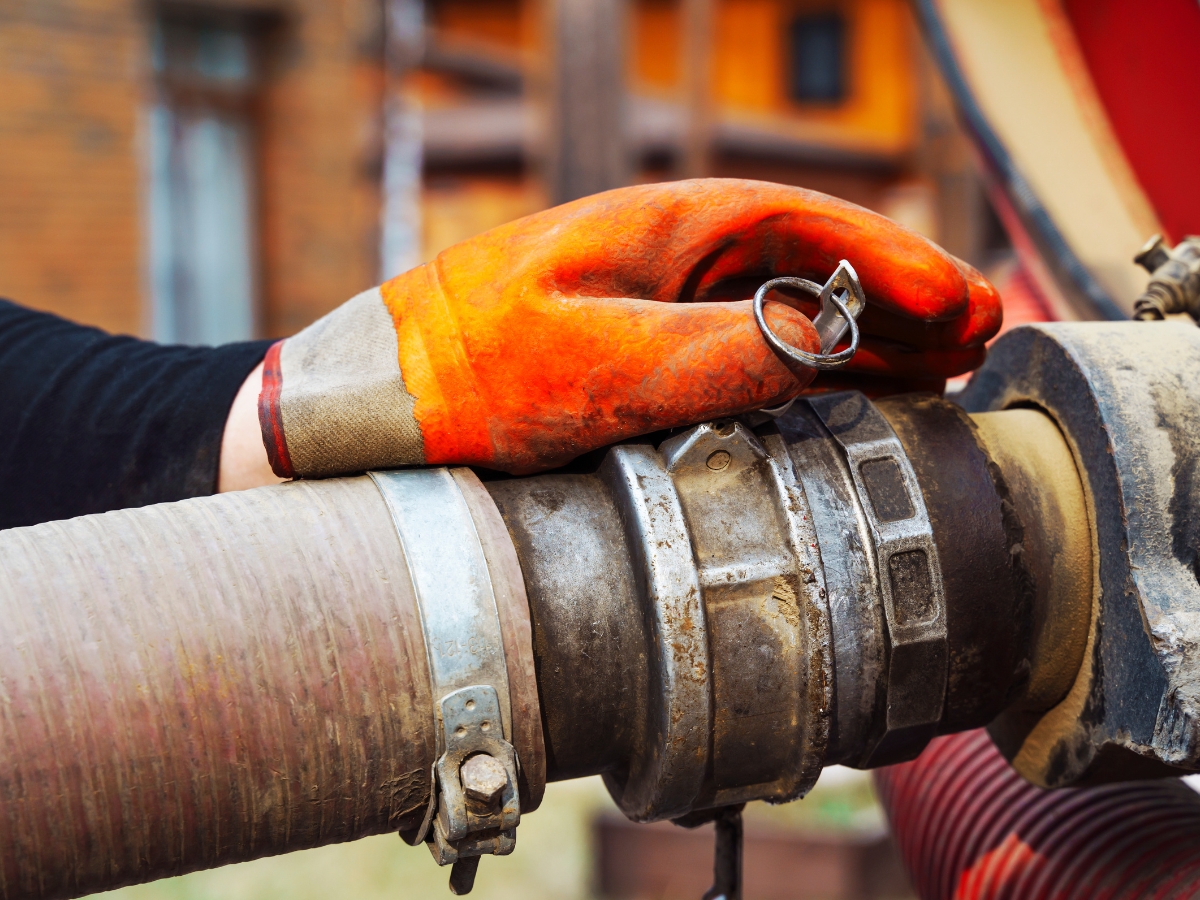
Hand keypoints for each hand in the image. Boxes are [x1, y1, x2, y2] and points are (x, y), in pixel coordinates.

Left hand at [251, 179, 999, 478]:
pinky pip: (752, 347)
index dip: (895, 264)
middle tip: (980, 335)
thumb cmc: (475, 368)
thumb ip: (713, 354)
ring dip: (870, 334)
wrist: (390, 394)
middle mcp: (676, 255)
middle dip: (902, 297)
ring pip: (792, 307)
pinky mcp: (648, 350)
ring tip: (945, 365)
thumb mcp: (597, 363)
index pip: (808, 230)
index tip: (963, 304)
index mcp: (669, 228)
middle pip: (816, 264)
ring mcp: (664, 301)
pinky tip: (856, 387)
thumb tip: (820, 345)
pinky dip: (813, 365)